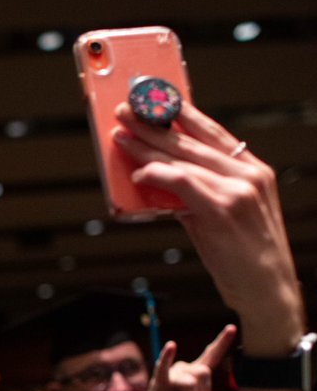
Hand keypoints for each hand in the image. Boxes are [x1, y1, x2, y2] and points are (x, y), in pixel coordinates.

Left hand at [112, 102, 303, 355]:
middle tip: (126, 111)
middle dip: (155, 125)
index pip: (213, 133)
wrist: (268, 289)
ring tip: (122, 137)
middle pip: (192, 142)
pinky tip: (140, 173)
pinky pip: (183, 182)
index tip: (158, 101)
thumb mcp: (230, 216)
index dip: (183, 115)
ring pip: (183, 159)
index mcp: (254, 171)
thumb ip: (202, 194)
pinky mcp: (222, 208)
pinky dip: (158, 175)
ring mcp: (236, 189)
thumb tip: (166, 181)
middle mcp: (248, 174)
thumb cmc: (246, 258)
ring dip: (147, 147)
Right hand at [126, 325, 235, 390]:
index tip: (232, 327)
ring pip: (189, 384)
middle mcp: (185, 370)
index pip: (212, 355)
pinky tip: (171, 346)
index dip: (222, 342)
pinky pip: (164, 368)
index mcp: (197, 373)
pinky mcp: (159, 383)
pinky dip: (167, 357)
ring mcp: (172, 375)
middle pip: (204, 372)